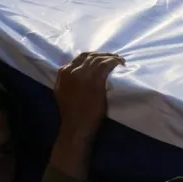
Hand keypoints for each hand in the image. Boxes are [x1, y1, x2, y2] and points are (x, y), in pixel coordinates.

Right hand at [50, 52, 125, 177]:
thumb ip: (66, 81)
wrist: (76, 126)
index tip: (102, 58)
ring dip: (111, 57)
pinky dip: (115, 62)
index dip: (92, 56)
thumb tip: (73, 74)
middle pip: (90, 56)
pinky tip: (121, 63)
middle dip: (103, 55)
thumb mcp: (61, 93)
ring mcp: (84, 75)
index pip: (80, 57)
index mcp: (64, 73)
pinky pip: (107, 65)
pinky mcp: (96, 81)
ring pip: (99, 59)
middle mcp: (73, 70)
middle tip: (113, 57)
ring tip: (120, 60)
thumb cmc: (70, 113)